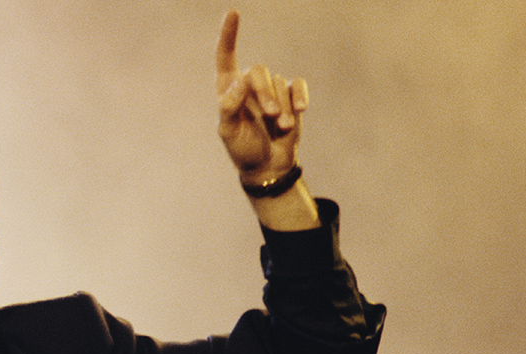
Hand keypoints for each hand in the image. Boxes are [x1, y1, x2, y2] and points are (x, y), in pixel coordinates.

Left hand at [216, 10, 307, 184]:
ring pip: (278, 82)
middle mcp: (248, 85)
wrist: (268, 166)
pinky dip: (299, 97)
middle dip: (265, 94)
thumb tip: (239, 81)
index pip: (225, 57)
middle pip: (258, 71)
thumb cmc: (243, 150)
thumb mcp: (228, 132)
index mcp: (227, 90)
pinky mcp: (290, 96)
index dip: (228, 35)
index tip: (233, 13)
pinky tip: (299, 111)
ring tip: (280, 127)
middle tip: (270, 117)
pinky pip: (297, 85)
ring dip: (281, 106)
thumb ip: (229, 107)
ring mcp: (270, 89)